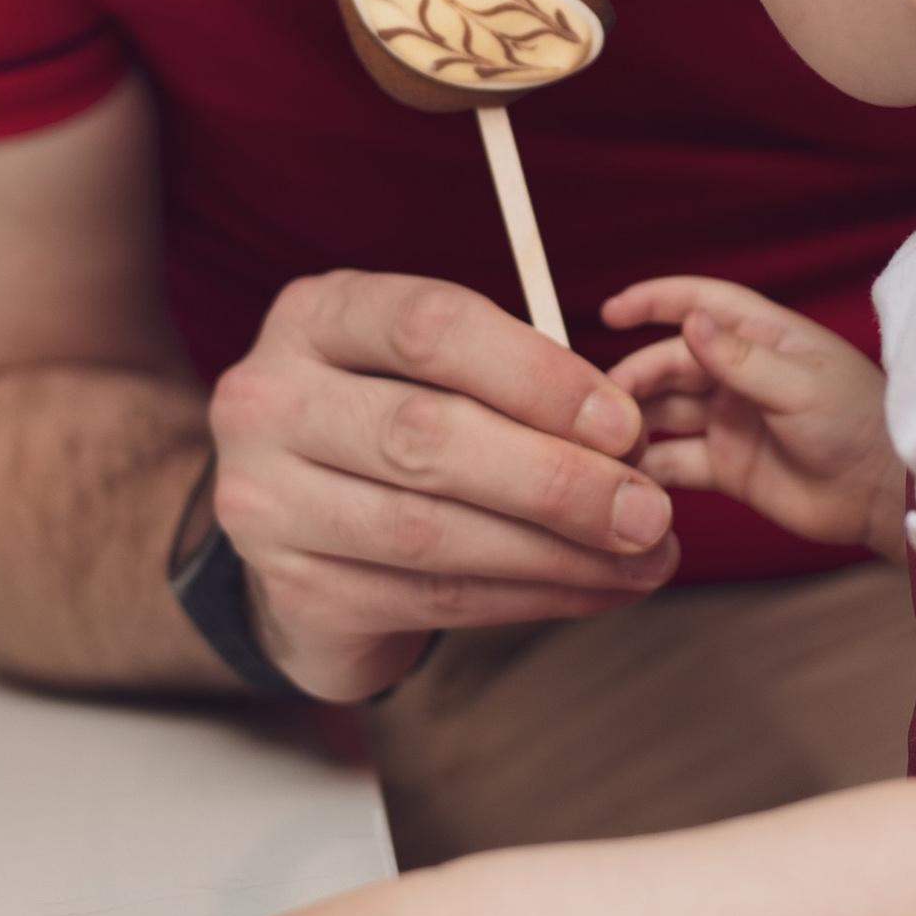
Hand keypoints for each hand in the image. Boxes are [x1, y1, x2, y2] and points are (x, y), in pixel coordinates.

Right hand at [210, 271, 678, 701]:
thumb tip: (624, 436)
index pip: (429, 327)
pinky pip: (432, 599)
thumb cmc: (392, 423)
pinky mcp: (297, 591)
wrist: (302, 529)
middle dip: (556, 479)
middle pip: (425, 436)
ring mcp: (266, 502)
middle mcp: (270, 401)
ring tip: (642, 559)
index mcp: (316, 316)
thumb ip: (509, 379)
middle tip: (649, 509)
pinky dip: (528, 597)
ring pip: (430, 532)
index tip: (624, 423)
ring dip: (556, 552)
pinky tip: (593, 589)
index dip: (538, 374)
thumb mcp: (428, 368)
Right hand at [604, 276, 902, 559]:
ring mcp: (730, 419)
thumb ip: (741, 358)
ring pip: (666, 411)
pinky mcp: (726, 465)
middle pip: (672, 362)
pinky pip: (676, 461)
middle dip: (637, 375)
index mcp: (764, 338)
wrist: (882, 495)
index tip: (613, 310)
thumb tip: (690, 322)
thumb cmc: (860, 425)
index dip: (655, 301)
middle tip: (608, 402)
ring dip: (636, 420)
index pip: (701, 304)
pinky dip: (650, 466)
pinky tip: (627, 473)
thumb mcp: (801, 386)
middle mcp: (740, 374)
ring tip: (608, 438)